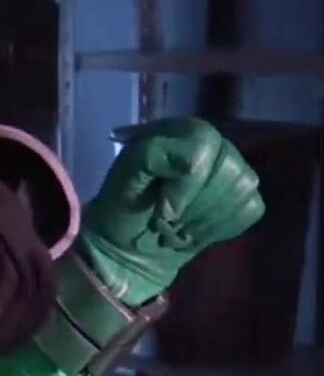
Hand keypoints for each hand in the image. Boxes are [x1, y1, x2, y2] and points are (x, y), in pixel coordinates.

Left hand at [82, 118, 264, 304]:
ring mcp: (231, 168)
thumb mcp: (127, 175)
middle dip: (195, 207)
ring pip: (243, 188)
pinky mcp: (244, 196)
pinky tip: (197, 230)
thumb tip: (192, 166)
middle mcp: (212, 142)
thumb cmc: (123, 207)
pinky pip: (252, 208)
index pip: (202, 149)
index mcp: (181, 130)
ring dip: (206, 219)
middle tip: (168, 221)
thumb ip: (154, 155)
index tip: (163, 210)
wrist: (130, 245)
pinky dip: (222, 227)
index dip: (185, 187)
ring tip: (179, 225)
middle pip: (228, 171)